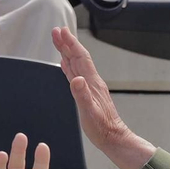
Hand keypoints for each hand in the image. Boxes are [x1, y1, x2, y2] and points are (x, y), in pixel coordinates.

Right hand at [53, 26, 154, 168]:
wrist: (113, 138)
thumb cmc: (102, 128)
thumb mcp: (89, 112)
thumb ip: (82, 95)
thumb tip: (76, 79)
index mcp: (92, 83)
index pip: (81, 58)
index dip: (71, 43)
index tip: (61, 31)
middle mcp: (91, 82)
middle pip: (78, 57)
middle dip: (67, 43)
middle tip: (56, 31)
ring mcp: (90, 87)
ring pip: (76, 64)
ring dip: (67, 51)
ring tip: (58, 41)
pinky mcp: (87, 93)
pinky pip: (75, 75)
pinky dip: (69, 66)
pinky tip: (65, 64)